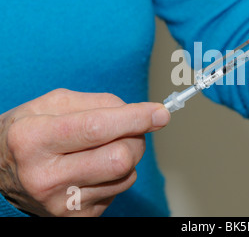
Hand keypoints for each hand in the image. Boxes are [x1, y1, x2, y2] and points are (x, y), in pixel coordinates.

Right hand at [0, 89, 169, 215]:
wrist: (1, 171)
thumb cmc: (30, 131)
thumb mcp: (52, 103)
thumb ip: (98, 103)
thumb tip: (141, 113)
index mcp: (34, 140)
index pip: (97, 128)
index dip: (136, 119)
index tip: (161, 113)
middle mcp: (46, 177)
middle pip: (119, 158)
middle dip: (136, 137)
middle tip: (129, 128)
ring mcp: (61, 204)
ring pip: (126, 175)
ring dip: (127, 156)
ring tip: (102, 148)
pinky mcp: (76, 218)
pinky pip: (120, 190)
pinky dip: (117, 174)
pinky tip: (95, 167)